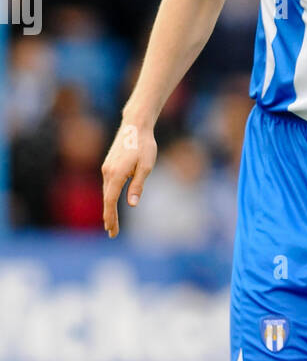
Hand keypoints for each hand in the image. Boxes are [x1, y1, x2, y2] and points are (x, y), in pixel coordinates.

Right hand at [101, 120, 157, 237]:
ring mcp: (106, 168)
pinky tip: (111, 204)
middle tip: (112, 233)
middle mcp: (108, 172)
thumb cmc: (144, 145)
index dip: (111, 217)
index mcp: (116, 174)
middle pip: (106, 199)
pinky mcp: (108, 164)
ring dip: (108, 208)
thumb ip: (138, 185)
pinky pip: (107, 185)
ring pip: (106, 192)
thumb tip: (131, 204)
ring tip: (111, 223)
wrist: (135, 126)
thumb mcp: (146, 166)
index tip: (112, 230)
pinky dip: (108, 197)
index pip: (110, 201)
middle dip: (109, 217)